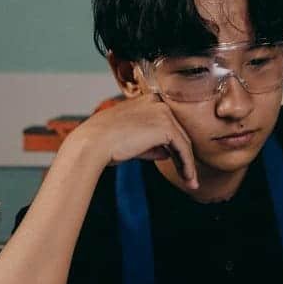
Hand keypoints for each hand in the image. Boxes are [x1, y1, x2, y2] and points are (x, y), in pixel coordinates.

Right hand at [65, 94, 198, 188]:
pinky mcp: (165, 126)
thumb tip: (167, 153)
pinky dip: (187, 166)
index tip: (179, 163)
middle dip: (184, 156)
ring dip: (188, 164)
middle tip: (189, 178)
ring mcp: (162, 112)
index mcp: (146, 100)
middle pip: (179, 132)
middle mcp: (156, 102)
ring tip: (191, 183)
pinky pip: (183, 149)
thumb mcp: (131, 141)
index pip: (168, 123)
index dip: (175, 145)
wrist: (91, 144)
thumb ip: (150, 145)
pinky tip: (189, 179)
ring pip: (183, 142)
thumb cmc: (104, 143)